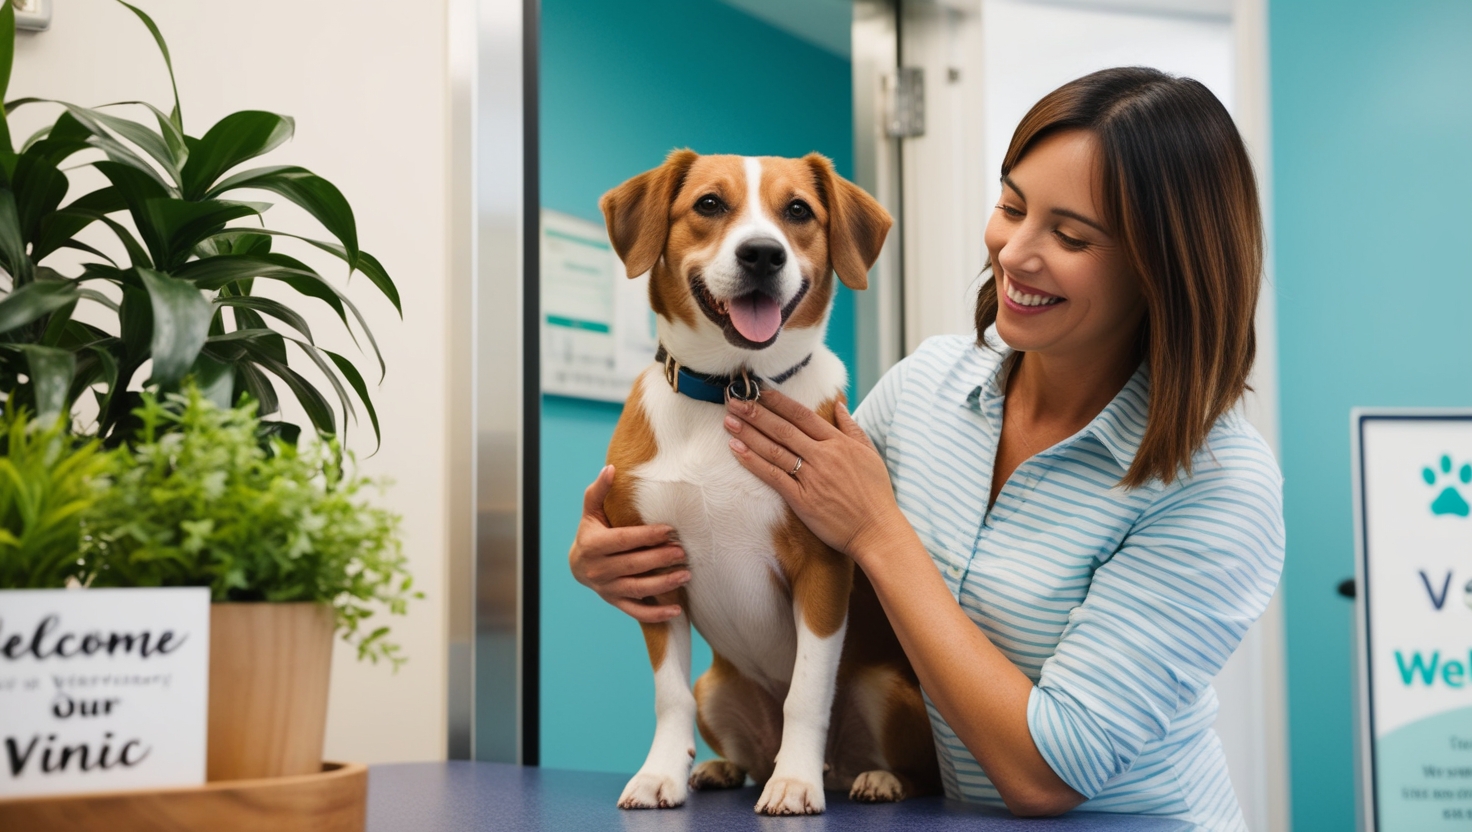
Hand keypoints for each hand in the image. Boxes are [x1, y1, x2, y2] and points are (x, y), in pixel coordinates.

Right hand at [568, 465, 689, 622]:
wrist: (578, 565)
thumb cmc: (591, 531)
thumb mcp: (591, 511)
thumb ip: (599, 491)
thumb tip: (610, 468)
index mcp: (593, 545)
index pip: (623, 540)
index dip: (647, 536)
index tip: (669, 530)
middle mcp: (598, 570)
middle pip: (633, 565)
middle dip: (660, 559)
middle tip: (683, 552)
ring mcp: (607, 589)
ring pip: (637, 589)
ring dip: (663, 585)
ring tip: (686, 576)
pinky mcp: (615, 602)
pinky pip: (636, 612)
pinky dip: (656, 615)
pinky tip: (677, 612)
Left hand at [723, 391, 907, 562]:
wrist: (877, 529)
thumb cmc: (876, 493)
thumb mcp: (870, 453)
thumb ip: (852, 427)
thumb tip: (838, 405)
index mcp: (839, 442)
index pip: (803, 415)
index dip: (778, 401)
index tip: (759, 390)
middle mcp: (823, 456)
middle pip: (783, 429)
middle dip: (756, 412)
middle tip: (734, 400)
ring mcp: (812, 478)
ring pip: (774, 450)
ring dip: (749, 433)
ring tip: (729, 421)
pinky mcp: (802, 500)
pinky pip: (773, 477)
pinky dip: (753, 462)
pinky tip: (737, 450)